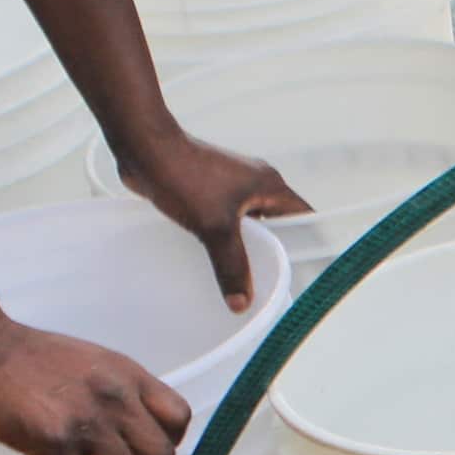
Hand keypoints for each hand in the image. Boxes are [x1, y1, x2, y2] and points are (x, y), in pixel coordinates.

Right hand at [0, 318, 195, 454]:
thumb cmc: (33, 358)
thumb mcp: (95, 364)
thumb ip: (120, 394)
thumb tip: (134, 435)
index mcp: (129, 377)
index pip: (179, 419)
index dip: (164, 441)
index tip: (136, 448)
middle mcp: (117, 399)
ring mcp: (88, 420)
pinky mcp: (55, 440)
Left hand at [117, 122, 312, 308]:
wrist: (146, 150)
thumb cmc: (185, 179)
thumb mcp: (215, 228)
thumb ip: (231, 266)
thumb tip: (242, 304)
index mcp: (269, 185)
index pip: (304, 217)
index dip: (308, 243)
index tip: (304, 272)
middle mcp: (256, 183)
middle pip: (277, 224)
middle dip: (273, 251)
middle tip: (270, 283)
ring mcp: (231, 185)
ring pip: (249, 223)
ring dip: (245, 246)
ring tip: (243, 276)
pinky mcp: (209, 189)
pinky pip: (226, 219)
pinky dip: (224, 238)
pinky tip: (213, 257)